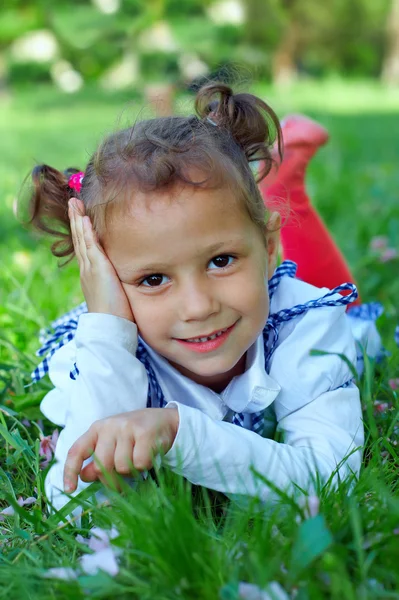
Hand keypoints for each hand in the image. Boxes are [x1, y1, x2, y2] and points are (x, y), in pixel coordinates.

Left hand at [63, 408, 178, 492]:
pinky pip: (139, 463)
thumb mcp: (113, 444)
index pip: (76, 451)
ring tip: (137, 460)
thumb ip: (98, 460)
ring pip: (121, 467)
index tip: (69, 490)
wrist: (165, 421)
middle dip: (111, 480)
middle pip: (101, 465)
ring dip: (130, 472)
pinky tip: (148, 456)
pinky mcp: (145, 433)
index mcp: (97, 429)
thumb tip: (85, 476)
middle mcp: (110, 426)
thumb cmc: (135, 437)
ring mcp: (127, 427)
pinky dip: (144, 466)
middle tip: (122, 480)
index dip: (70, 471)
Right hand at [68, 198, 133, 321]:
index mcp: (91, 274)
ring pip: (81, 238)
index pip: (86, 247)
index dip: (82, 231)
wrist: (109, 327)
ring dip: (78, 219)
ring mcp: (90, 268)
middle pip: (79, 239)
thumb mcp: (119, 293)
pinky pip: (89, 246)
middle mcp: (87, 269)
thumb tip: (133, 278)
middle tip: (73, 202)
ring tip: (74, 202)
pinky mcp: (97, 269)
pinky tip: (84, 218)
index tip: (81, 217)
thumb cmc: (118, 315)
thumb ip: (121, 283)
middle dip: (76, 219)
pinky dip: (85, 231)